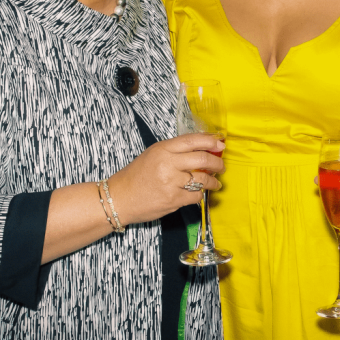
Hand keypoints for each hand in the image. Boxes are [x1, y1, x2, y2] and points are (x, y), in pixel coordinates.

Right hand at [108, 133, 223, 224]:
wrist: (119, 198)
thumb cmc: (136, 176)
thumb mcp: (153, 154)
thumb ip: (175, 151)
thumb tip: (202, 149)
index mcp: (163, 149)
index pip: (193, 140)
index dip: (210, 141)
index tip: (221, 144)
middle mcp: (168, 163)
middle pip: (202, 159)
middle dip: (217, 163)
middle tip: (221, 167)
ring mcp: (171, 182)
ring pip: (202, 179)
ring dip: (213, 181)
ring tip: (215, 183)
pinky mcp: (173, 199)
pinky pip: (195, 195)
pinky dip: (199, 194)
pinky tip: (198, 193)